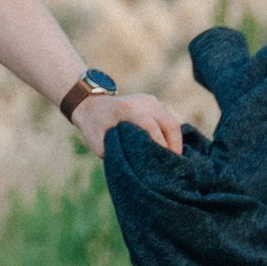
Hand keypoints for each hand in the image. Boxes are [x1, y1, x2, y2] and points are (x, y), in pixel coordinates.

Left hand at [70, 88, 185, 157]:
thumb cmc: (94, 128)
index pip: (151, 127)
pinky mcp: (153, 102)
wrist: (91, 105)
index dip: (160, 145)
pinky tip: (167, 149)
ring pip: (171, 121)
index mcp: (127, 109)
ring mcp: (150, 100)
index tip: (164, 163)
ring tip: (172, 159)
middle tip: (175, 164)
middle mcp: (142, 102)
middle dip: (175, 145)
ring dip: (175, 141)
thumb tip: (138, 165)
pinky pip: (167, 119)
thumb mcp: (99, 144)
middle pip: (169, 123)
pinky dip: (170, 134)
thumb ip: (117, 153)